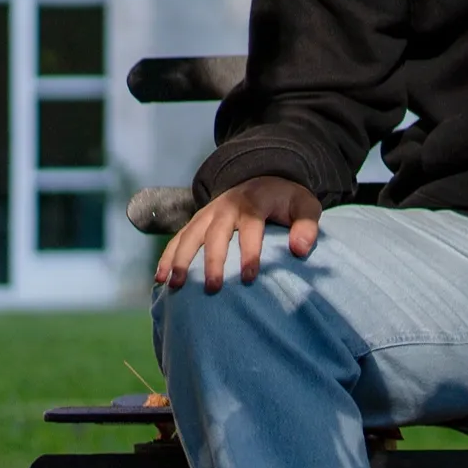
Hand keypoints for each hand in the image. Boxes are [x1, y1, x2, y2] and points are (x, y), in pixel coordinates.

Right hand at [155, 176, 323, 293]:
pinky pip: (178, 238)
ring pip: (190, 235)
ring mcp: (208, 213)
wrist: (263, 180)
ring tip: (176, 285)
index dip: (250, 252)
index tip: (249, 277)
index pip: (251, 227)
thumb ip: (307, 226)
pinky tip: (160, 278)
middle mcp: (227, 206)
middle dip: (213, 261)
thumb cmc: (286, 200)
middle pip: (216, 234)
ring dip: (181, 260)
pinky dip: (167, 256)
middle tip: (212, 287)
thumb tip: (300, 250)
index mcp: (254, 202)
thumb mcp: (305, 206)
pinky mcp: (197, 221)